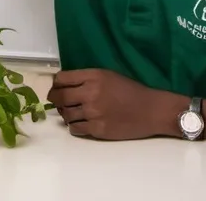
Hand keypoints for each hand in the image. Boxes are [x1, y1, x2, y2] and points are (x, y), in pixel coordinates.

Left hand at [47, 68, 182, 140]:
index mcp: (93, 76)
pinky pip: (75, 129)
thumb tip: (66, 84)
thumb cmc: (130, 90)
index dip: (55, 83)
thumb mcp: (107, 75)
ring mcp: (93, 113)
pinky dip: (74, 126)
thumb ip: (86, 78)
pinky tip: (80, 123)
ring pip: (66, 115)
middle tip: (56, 101)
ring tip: (70, 112)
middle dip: (54, 99)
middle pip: (60, 97)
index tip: (56, 87)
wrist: (151, 110)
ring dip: (65, 113)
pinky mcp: (98, 130)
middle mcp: (90, 93)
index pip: (61, 78)